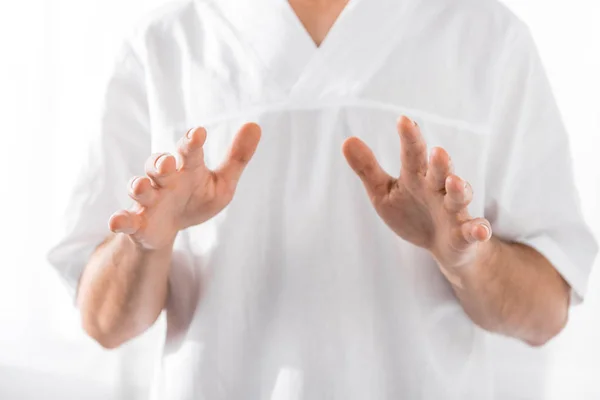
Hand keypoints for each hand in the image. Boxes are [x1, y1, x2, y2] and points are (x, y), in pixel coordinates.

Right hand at [108, 123, 260, 249]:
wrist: (170, 229)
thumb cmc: (197, 198)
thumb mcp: (222, 183)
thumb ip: (237, 158)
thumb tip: (256, 125)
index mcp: (186, 168)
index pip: (188, 151)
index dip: (191, 142)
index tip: (198, 133)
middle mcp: (164, 180)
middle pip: (158, 165)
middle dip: (160, 163)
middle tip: (168, 163)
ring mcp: (148, 200)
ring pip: (139, 188)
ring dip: (138, 186)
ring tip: (142, 185)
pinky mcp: (138, 222)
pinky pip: (126, 220)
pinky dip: (120, 220)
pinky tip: (116, 222)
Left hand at [343, 116, 491, 277]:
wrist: (442, 246)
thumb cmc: (411, 213)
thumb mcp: (383, 193)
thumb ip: (367, 169)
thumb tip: (346, 140)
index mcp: (416, 177)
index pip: (413, 154)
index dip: (410, 138)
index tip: (403, 121)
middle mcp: (438, 189)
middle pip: (439, 172)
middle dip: (439, 162)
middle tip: (437, 151)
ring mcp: (454, 211)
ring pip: (458, 198)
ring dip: (459, 190)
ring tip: (454, 181)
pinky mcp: (465, 234)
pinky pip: (473, 231)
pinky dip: (478, 230)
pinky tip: (480, 231)